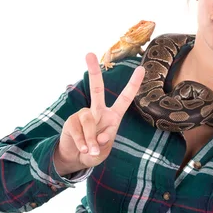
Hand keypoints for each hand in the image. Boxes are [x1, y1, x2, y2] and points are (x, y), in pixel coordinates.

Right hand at [54, 53, 144, 175]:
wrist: (76, 159)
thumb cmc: (95, 152)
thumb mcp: (104, 151)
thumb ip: (104, 143)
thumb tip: (100, 136)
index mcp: (113, 116)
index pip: (125, 98)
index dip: (134, 84)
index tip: (141, 68)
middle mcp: (98, 111)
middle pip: (96, 89)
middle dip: (92, 71)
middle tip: (88, 53)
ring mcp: (84, 114)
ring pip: (89, 120)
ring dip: (90, 138)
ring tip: (90, 150)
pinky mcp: (71, 121)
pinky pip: (78, 130)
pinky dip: (82, 142)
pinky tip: (83, 149)